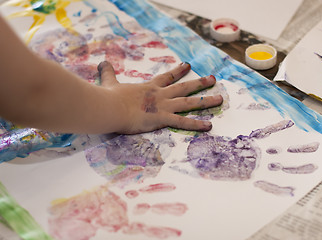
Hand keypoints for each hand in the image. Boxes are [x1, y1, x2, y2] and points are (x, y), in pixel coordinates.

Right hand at [98, 61, 222, 133]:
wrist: (109, 107)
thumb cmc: (109, 97)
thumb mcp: (109, 82)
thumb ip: (108, 72)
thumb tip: (101, 62)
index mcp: (150, 87)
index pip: (167, 77)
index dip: (178, 71)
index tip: (188, 65)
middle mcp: (160, 95)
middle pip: (184, 88)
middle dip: (199, 83)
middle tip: (212, 79)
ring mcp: (163, 106)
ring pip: (189, 103)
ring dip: (206, 101)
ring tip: (220, 99)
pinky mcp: (161, 118)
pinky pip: (182, 122)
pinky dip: (196, 125)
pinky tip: (209, 126)